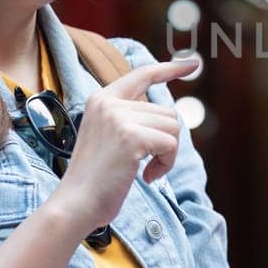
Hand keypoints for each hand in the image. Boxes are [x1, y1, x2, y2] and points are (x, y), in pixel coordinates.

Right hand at [48, 56, 200, 236]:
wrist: (75, 204)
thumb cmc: (95, 179)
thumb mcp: (108, 138)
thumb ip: (131, 120)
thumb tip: (171, 117)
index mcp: (101, 99)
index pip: (142, 74)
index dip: (170, 68)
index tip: (192, 63)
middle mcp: (109, 103)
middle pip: (167, 112)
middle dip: (165, 141)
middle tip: (146, 165)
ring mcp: (119, 118)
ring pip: (172, 127)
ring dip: (167, 154)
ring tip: (144, 170)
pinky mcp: (131, 137)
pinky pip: (171, 144)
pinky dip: (166, 164)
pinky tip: (147, 177)